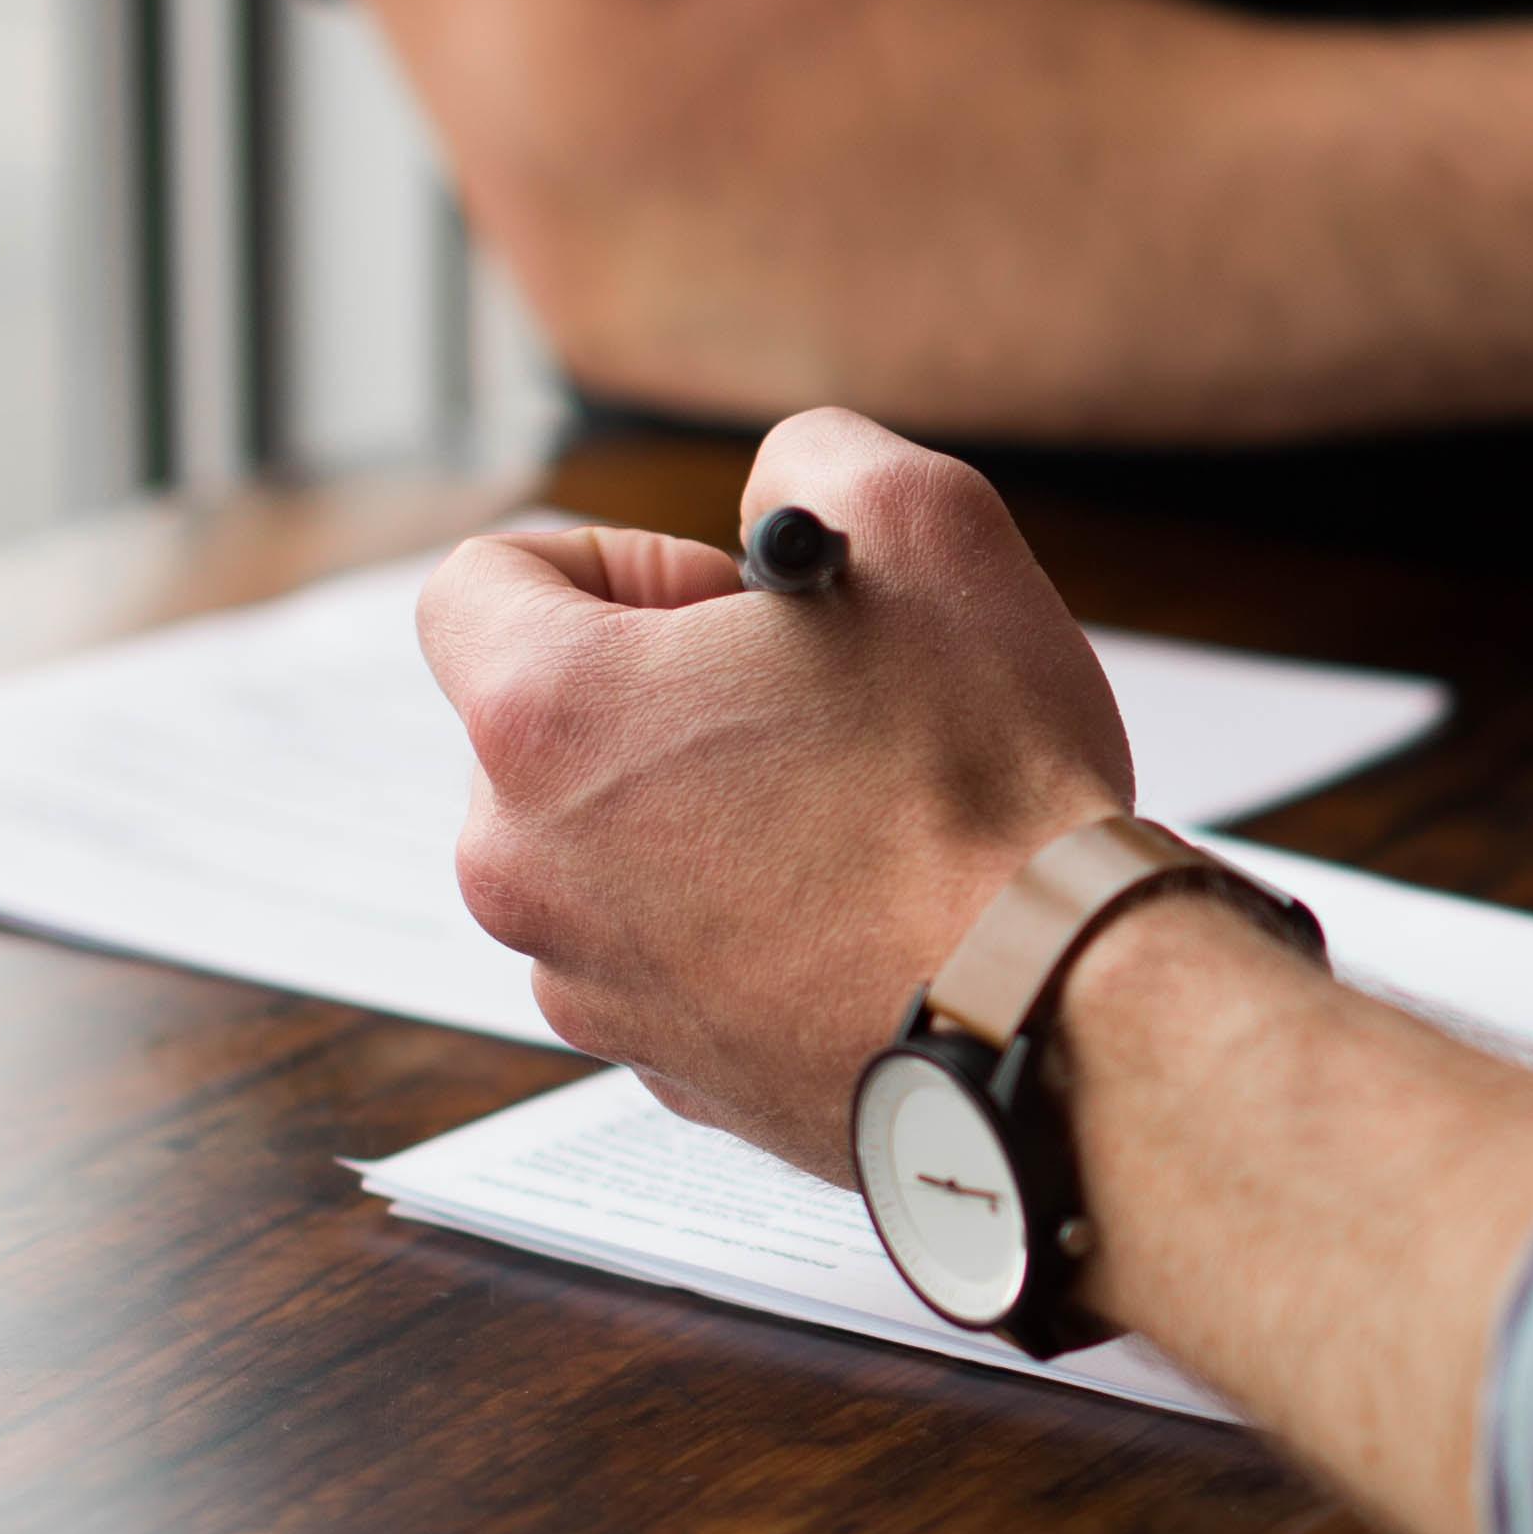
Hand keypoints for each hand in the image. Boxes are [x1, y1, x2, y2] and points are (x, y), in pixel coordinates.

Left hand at [419, 413, 1130, 1174]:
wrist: (1056, 1017)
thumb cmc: (985, 787)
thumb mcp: (924, 526)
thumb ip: (812, 463)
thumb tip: (780, 504)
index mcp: (545, 718)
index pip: (477, 585)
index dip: (612, 562)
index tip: (721, 602)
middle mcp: (524, 865)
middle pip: (540, 729)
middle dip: (660, 697)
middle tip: (808, 707)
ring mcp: (587, 984)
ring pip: (608, 851)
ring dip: (702, 814)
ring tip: (852, 817)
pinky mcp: (665, 1070)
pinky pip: (672, 957)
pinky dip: (743, 923)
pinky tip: (864, 911)